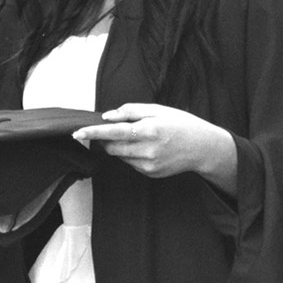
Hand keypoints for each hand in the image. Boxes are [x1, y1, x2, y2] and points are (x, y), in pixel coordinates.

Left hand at [73, 102, 236, 193]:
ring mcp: (150, 165)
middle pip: (111, 146)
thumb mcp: (157, 109)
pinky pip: (130, 162)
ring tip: (137, 135)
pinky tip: (145, 146)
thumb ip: (130, 111)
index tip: (77, 132)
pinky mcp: (151, 173)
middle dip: (104, 137)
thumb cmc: (180, 124)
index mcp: (150, 131)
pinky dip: (129, 153)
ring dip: (118, 145)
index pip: (113, 132)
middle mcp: (148, 151)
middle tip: (113, 127)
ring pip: (119, 155)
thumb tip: (107, 117)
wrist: (204, 148)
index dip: (93, 132)